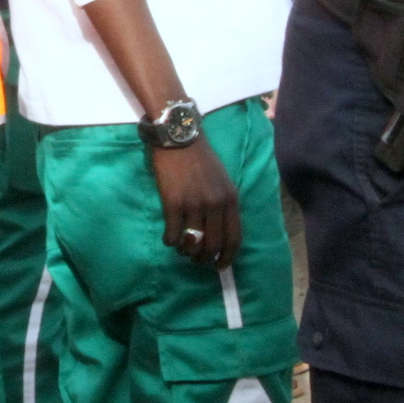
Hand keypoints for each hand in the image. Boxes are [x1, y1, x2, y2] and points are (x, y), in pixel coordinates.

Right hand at [149, 139, 240, 270]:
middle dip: (205, 258)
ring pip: (192, 243)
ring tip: (182, 249)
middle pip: (213, 245)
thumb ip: (223, 203)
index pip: (234, 238)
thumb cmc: (199, 157)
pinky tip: (169, 238)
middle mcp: (215, 204)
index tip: (220, 266)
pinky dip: (170, 241)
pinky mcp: (173, 203)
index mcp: (231, 199)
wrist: (178, 136)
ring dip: (186, 251)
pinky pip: (173, 234)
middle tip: (197, 260)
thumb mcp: (222, 179)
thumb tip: (217, 231)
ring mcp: (194, 204)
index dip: (228, 256)